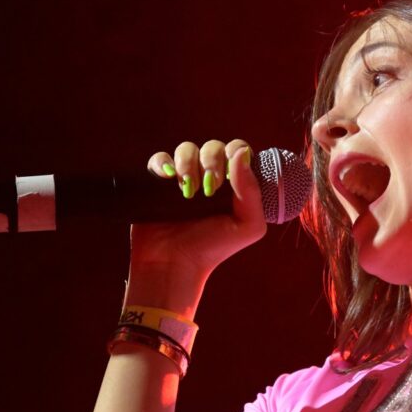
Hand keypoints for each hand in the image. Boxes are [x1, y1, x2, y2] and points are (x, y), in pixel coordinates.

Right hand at [130, 139, 266, 283]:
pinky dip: (163, 163)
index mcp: (233, 184)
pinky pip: (159, 159)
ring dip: (188, 163)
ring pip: (186, 149)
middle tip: (210, 187)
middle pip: (213, 147)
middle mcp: (208, 176)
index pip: (237, 151)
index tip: (230, 172)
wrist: (175, 264)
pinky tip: (168, 178)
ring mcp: (182, 178)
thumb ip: (253, 193)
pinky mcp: (157, 182)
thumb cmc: (213, 248)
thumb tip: (243, 154)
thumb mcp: (247, 226)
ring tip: (188, 190)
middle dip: (212, 161)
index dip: (235, 153)